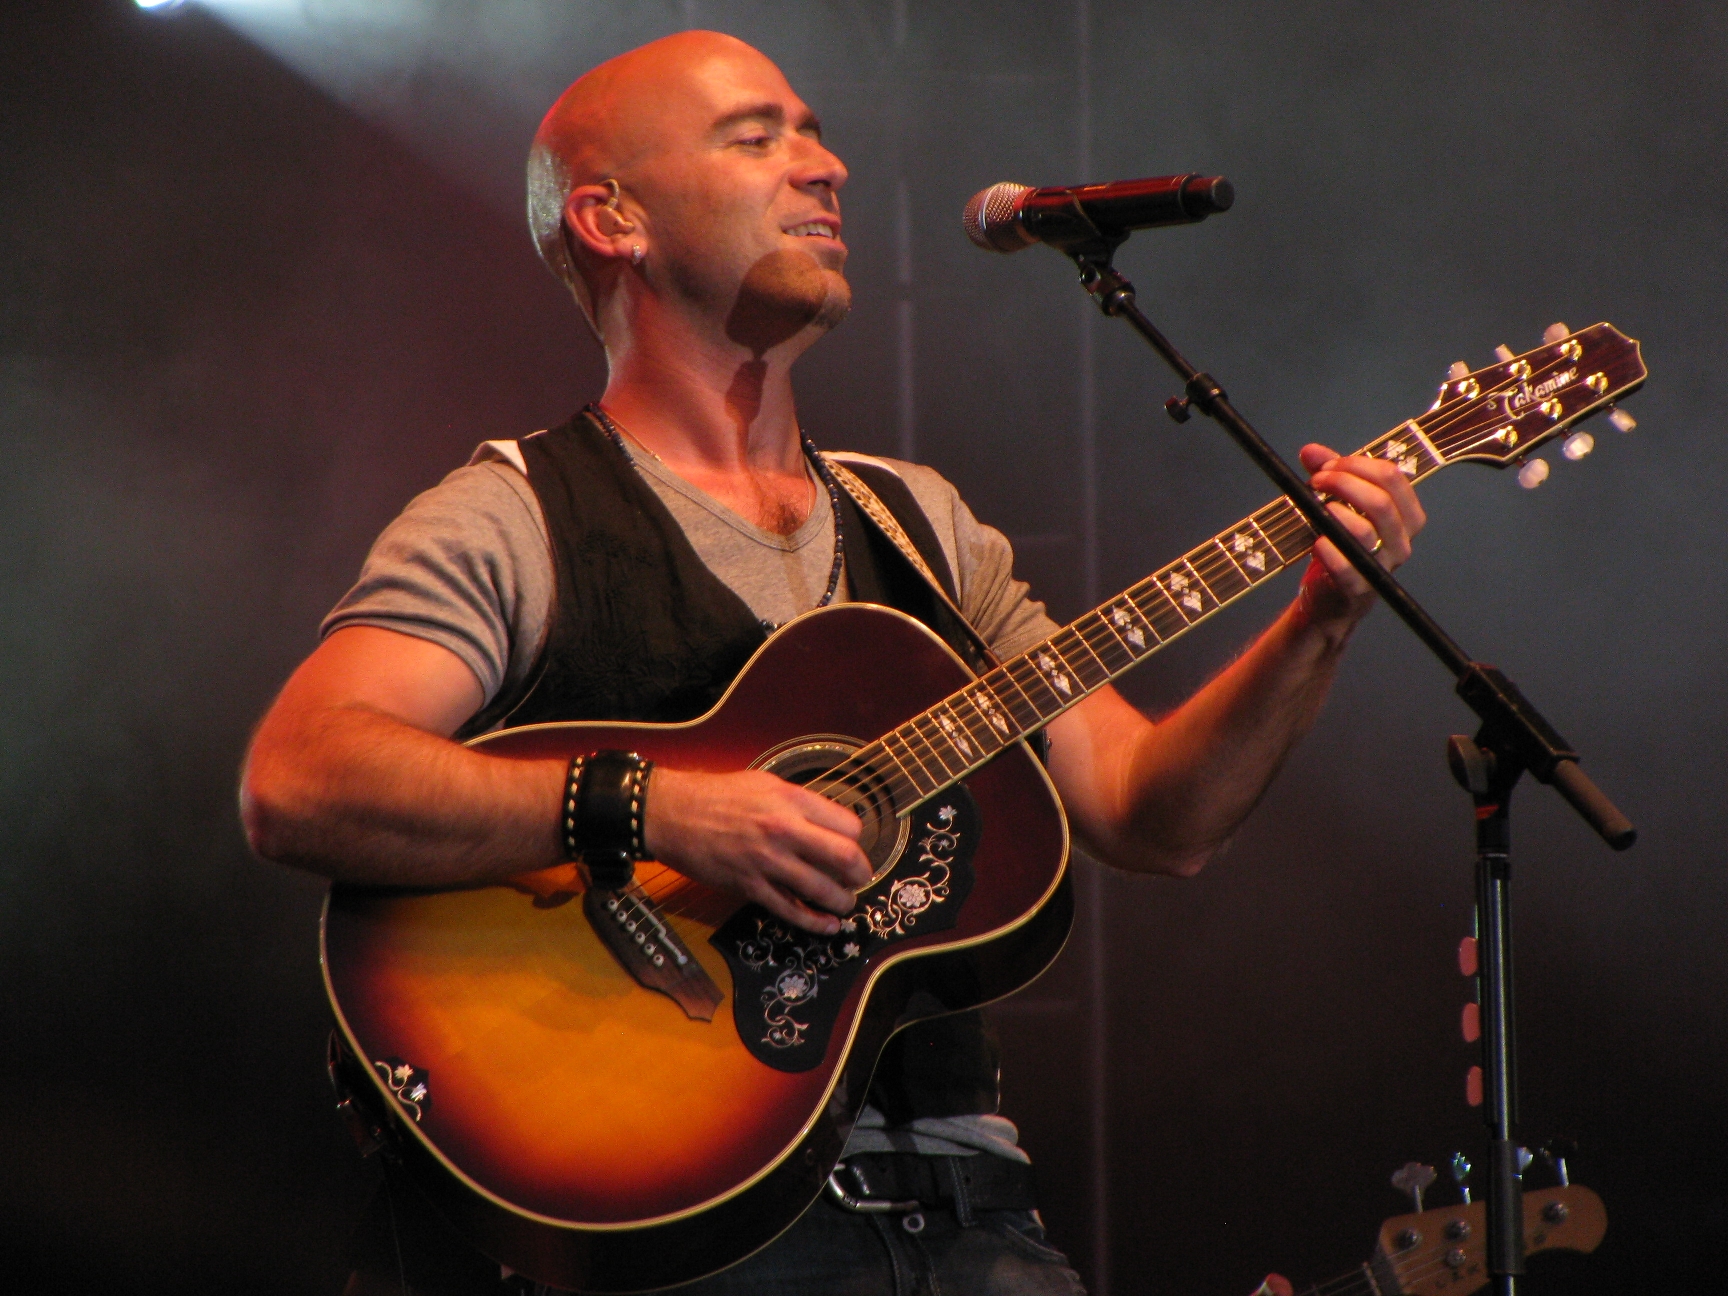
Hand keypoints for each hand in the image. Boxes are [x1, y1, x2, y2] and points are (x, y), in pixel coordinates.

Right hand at [643, 767, 871, 933]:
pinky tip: (827, 925)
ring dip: (842, 901)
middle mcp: (784, 829)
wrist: (672, 813)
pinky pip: (790, 910)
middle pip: (845, 857)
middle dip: (861, 873)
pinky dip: (814, 922)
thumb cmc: (716, 796)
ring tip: (845, 902)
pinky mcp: (750, 886)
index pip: (848, 825)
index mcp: (791, 800)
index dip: (856, 839)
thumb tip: (825, 822)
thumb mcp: (765, 784)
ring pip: (822, 889)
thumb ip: (798, 803)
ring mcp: (767, 861)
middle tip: (860, 878)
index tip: (852, 846)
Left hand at [1296, 443, 1426, 626]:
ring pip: (1365, 531)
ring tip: (1317, 509)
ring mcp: (1382, 566)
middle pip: (1380, 501)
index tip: (1328, 466)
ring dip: (1335, 513)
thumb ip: (1329, 475)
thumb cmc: (1341, 545)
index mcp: (1406, 515)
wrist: (1330, 595)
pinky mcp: (1359, 588)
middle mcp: (1401, 540)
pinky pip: (1347, 566)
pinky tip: (1317, 541)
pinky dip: (1329, 550)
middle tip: (1316, 482)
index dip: (1356, 465)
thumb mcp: (1339, 504)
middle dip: (1343, 483)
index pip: (1392, 477)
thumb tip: (1310, 451)